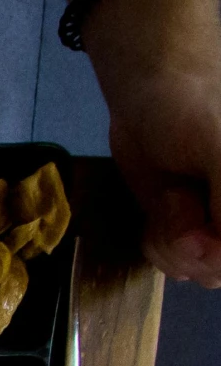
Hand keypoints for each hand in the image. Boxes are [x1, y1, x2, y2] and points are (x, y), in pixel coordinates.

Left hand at [73, 0, 220, 284]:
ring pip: (198, 273)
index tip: (199, 236)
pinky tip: (159, 213)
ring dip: (171, 244)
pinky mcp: (188, 231)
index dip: (219, 255)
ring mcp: (219, 229)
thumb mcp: (220, 148)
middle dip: (192, 248)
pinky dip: (157, 245)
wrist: (151, 92)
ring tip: (174, 196)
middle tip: (180, 201)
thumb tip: (219, 253)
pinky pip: (174, 264)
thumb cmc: (192, 106)